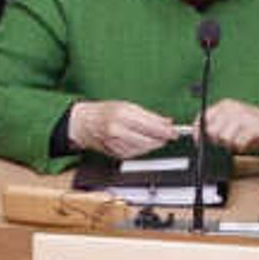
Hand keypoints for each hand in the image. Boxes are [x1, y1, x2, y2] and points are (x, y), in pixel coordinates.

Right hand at [66, 98, 184, 158]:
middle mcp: (118, 130)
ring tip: (160, 139)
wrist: (84, 124)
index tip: (174, 131)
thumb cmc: (104, 112)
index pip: (149, 125)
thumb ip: (147, 115)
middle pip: (148, 139)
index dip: (165, 130)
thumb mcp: (126, 106)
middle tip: (170, 136)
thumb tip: (166, 122)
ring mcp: (116, 144)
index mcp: (121, 114)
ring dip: (154, 144)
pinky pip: (136, 154)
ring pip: (143, 148)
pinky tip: (147, 144)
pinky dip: (144, 149)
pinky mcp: (116, 154)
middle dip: (161, 138)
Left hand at [199, 97, 258, 153]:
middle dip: (216, 142)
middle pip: (212, 130)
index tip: (199, 142)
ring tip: (237, 143)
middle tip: (226, 144)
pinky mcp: (254, 127)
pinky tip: (246, 144)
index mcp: (225, 105)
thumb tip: (200, 139)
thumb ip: (218, 127)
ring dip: (229, 146)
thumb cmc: (255, 126)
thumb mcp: (233, 122)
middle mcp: (233, 108)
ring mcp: (244, 116)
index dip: (199, 132)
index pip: (203, 117)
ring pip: (224, 138)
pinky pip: (239, 142)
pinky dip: (241, 147)